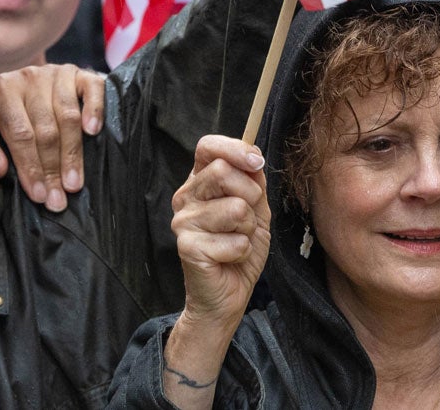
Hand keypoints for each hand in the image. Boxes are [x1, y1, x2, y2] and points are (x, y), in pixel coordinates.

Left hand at [0, 65, 104, 210]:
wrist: (2, 87)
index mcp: (0, 90)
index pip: (20, 134)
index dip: (30, 166)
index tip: (38, 195)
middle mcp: (28, 77)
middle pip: (47, 129)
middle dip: (52, 169)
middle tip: (57, 200)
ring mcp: (55, 73)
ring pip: (69, 116)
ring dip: (73, 153)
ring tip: (74, 184)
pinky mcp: (77, 73)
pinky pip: (93, 88)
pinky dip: (95, 109)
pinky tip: (93, 132)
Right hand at [171, 135, 269, 325]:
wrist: (228, 294)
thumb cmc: (239, 248)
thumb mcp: (255, 209)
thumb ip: (254, 182)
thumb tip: (254, 156)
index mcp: (200, 182)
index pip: (207, 147)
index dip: (234, 148)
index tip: (257, 162)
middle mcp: (185, 197)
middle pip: (222, 172)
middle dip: (251, 196)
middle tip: (248, 220)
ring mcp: (183, 222)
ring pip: (235, 209)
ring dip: (249, 230)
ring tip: (237, 241)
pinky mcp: (187, 247)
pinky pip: (235, 240)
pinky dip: (243, 251)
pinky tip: (230, 258)